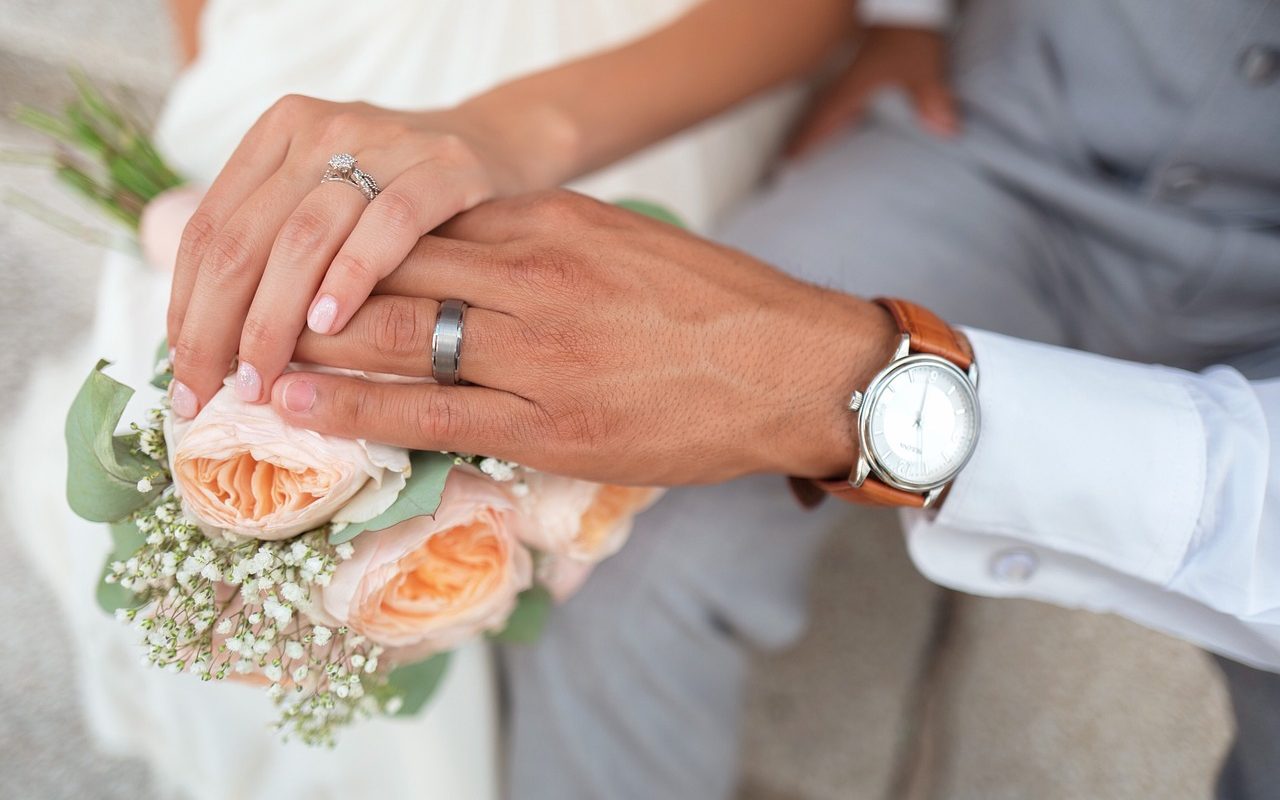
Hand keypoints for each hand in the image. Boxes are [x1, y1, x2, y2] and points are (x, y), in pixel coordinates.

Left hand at [166, 96, 547, 417]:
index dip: (186, 309)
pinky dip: (351, 276)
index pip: (209, 231)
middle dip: (217, 328)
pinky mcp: (443, 166)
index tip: (183, 376)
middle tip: (212, 393)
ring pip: (303, 238)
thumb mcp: (328, 205)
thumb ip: (275, 250)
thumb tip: (208, 345)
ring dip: (273, 318)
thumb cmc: (401, 199)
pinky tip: (330, 324)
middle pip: (245, 240)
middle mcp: (321, 131)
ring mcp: (383, 143)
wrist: (500, 148)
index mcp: (278, 135)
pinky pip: (388, 225)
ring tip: (261, 377)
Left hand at [269, 190, 897, 485]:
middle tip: (241, 304)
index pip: (420, 222)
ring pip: (396, 335)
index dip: (345, 242)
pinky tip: (297, 405)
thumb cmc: (717, 308)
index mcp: (551, 223)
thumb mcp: (625, 244)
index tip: (295, 256)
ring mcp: (539, 350)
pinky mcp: (550, 421)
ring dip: (310, 344)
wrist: (794, 368)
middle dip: (307, 289)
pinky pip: (430, 411)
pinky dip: (353, 407)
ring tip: (244, 356)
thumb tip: (475, 255)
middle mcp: (533, 275)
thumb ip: (545, 245)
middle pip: (389, 269)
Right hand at [786, 25, 957, 158]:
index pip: (824, 118)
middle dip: (803, 134)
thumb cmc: (908, 34)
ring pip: (826, 104)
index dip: (806, 139)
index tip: (788, 159)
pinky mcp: (863, 66)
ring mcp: (852, 73)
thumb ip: (932, 99)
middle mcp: (847, 81)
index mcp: (854, 86)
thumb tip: (946, 130)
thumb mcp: (922, 67)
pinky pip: (841, 95)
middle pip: (818, 113)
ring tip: (803, 141)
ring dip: (815, 123)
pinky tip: (839, 119)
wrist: (907, 4)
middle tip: (786, 156)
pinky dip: (833, 111)